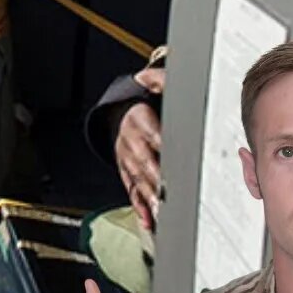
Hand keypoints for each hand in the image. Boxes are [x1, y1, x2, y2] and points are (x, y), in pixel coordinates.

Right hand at [117, 66, 164, 228]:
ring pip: (138, 180)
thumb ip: (158, 78)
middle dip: (156, 181)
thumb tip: (150, 75)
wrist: (117, 114)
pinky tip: (148, 218)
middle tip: (168, 195)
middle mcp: (131, 141)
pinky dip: (139, 205)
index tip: (175, 162)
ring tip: (161, 212)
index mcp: (139, 120)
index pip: (153, 134)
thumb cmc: (142, 104)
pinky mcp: (126, 172)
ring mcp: (127, 159)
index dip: (162, 148)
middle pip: (144, 163)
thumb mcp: (151, 86)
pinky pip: (131, 190)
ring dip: (149, 198)